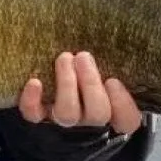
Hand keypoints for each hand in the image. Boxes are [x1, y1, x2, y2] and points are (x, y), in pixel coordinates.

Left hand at [18, 52, 141, 135]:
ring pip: (68, 114)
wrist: (53, 87)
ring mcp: (65, 120)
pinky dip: (32, 101)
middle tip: (83, 56)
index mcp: (113, 111)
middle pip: (97, 113)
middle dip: (90, 84)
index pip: (127, 120)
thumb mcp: (108, 69)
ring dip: (66, 84)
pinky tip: (34, 83)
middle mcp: (90, 120)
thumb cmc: (89, 74)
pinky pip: (34, 115)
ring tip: (65, 58)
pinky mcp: (40, 117)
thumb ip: (114, 63)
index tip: (113, 80)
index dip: (122, 103)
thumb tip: (127, 40)